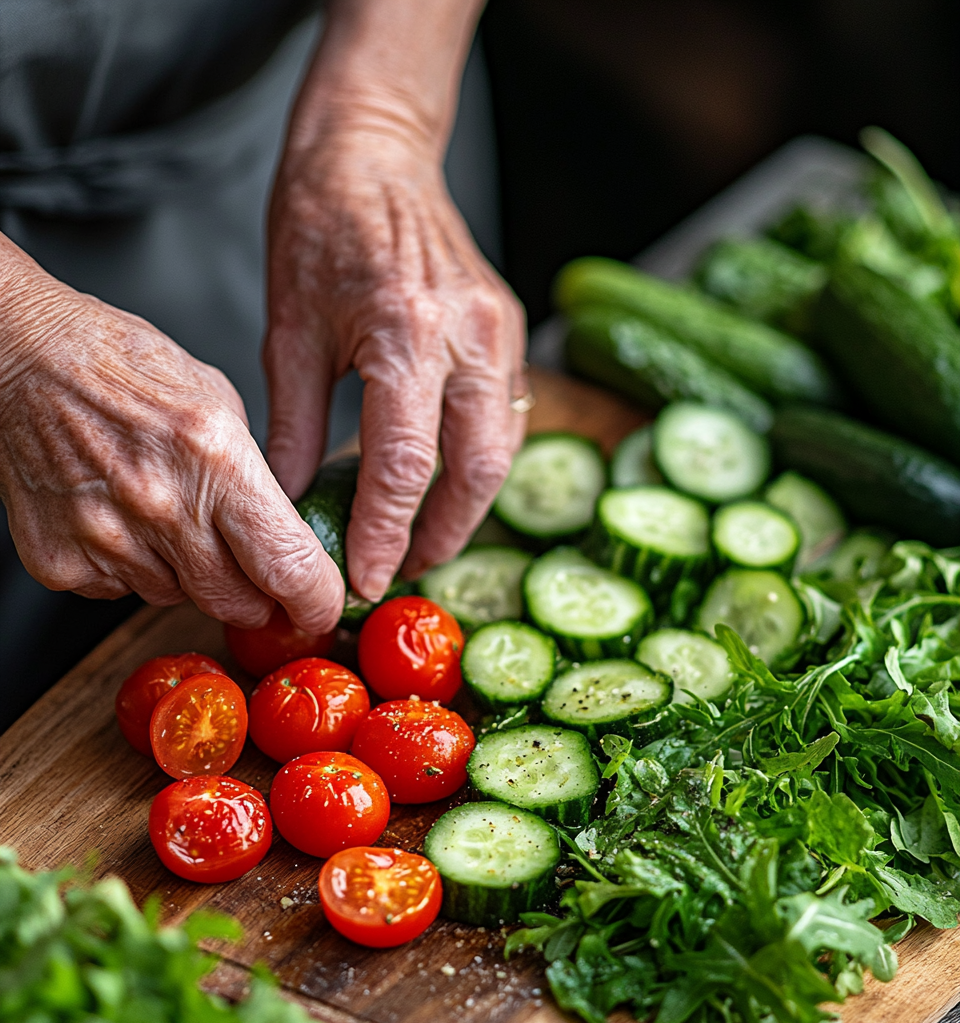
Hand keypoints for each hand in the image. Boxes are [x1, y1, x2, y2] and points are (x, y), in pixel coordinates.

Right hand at [0, 239, 343, 631]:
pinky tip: (120, 517)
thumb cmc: (123, 368)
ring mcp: (107, 539)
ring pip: (179, 599)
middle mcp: (163, 507)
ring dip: (187, 574)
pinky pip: (122, 593)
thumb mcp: (220, 406)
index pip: (288, 566)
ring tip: (163, 513)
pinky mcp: (62, 562)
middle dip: (254, 594)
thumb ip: (256, 479)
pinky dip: (131, 568)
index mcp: (216, 460)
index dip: (316, 600)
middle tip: (244, 563)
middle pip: (237, 602)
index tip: (321, 607)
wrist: (24, 357)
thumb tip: (284, 537)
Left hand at [265, 126, 527, 600]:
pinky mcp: (510, 329)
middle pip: (476, 472)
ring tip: (420, 539)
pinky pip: (508, 417)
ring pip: (502, 451)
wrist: (375, 151)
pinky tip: (444, 484)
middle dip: (441, 536)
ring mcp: (500, 331)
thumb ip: (296, 427)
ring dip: (467, 507)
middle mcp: (469, 336)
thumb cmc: (320, 225)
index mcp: (406, 333)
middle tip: (400, 571)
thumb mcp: (288, 330)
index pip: (405, 467)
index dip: (387, 535)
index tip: (367, 581)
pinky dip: (479, 463)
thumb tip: (291, 505)